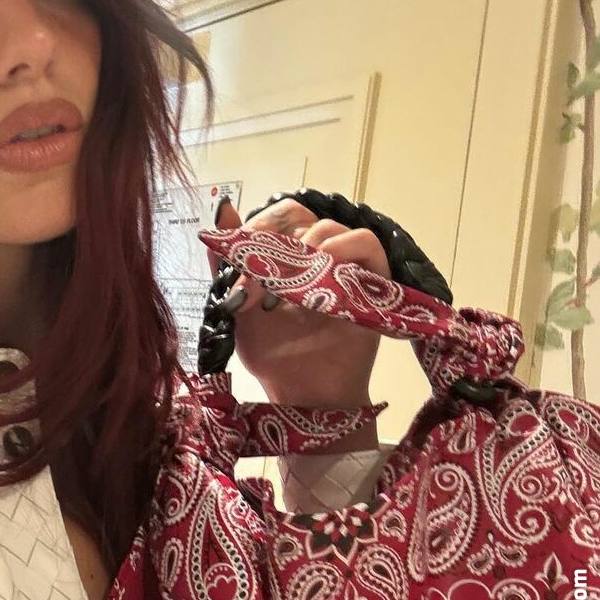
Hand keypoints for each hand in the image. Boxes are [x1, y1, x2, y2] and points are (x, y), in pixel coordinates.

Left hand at [205, 197, 390, 435]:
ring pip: (331, 226)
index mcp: (285, 255)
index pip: (274, 217)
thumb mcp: (236, 304)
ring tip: (288, 281)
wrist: (300, 393)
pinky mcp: (376, 281)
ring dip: (304, 247)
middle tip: (259, 270)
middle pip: (301, 214)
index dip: (256, 226)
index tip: (238, 255)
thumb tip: (223, 207)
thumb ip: (225, 262)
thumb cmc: (271, 352)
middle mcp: (317, 254)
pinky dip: (343, 248)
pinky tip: (322, 270)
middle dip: (273, 236)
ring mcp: (347, 265)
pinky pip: (367, 244)